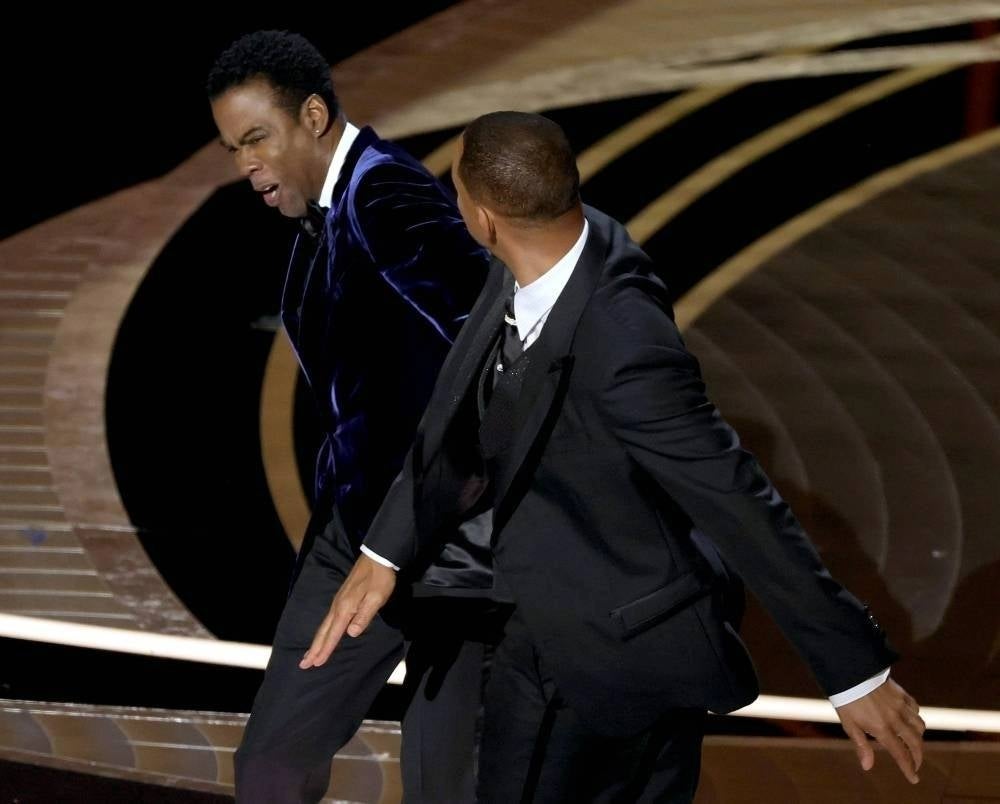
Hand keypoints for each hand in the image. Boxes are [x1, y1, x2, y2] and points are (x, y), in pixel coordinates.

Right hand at [298, 554, 396, 668]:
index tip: (316, 663)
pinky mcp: (341, 598)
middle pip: (323, 632)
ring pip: (324, 626)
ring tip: (309, 654)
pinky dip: (323, 631)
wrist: (377, 557)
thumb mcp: (377, 597)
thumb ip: (364, 615)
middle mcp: (338, 606)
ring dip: (316, 641)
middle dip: (314, 649)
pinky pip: (328, 619)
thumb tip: (350, 633)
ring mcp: (338, 601)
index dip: (325, 650)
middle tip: (303, 664)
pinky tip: (323, 634)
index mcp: (346, 608)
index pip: (334, 634)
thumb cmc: (380, 578)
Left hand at [835, 678, 924, 783]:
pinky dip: (916, 718)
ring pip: (919, 726)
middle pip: (915, 743)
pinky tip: (911, 720)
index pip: (901, 754)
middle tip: (915, 764)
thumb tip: (867, 767)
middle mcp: (895, 719)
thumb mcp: (849, 724)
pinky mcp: (901, 694)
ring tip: (913, 744)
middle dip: (918, 757)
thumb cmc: (845, 698)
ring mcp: (900, 705)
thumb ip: (861, 745)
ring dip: (919, 738)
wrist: (849, 670)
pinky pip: (915, 709)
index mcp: (882, 728)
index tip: (914, 779)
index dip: (909, 768)